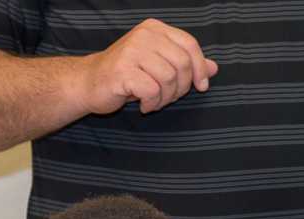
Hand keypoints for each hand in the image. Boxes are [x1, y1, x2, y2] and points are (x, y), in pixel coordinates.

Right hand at [78, 18, 217, 114]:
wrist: (89, 83)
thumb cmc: (126, 75)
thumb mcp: (159, 65)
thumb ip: (185, 64)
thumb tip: (214, 68)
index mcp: (154, 29)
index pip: (189, 44)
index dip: (200, 68)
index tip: (201, 86)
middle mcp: (144, 35)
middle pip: (181, 63)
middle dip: (181, 87)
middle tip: (168, 98)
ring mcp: (132, 51)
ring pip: (168, 78)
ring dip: (165, 98)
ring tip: (153, 101)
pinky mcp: (123, 70)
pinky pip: (152, 90)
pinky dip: (151, 103)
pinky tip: (142, 105)